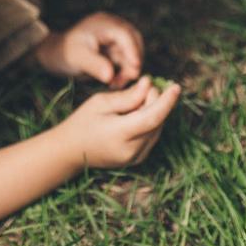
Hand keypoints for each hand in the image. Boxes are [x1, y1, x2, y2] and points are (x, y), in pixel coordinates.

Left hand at [35, 12, 143, 86]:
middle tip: (129, 78)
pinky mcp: (114, 49)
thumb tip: (110, 75)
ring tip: (117, 83)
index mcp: (104, 24)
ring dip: (129, 69)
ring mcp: (114, 38)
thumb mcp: (78, 58)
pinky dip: (123, 71)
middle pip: (134, 41)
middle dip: (134, 60)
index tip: (136, 66)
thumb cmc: (64, 53)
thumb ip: (95, 65)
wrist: (56, 55)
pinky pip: (125, 60)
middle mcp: (112, 28)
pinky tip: (114, 82)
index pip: (125, 34)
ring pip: (131, 53)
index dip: (133, 50)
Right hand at [60, 75, 179, 168]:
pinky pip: (152, 136)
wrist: (70, 151)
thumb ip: (128, 96)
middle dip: (156, 100)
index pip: (152, 117)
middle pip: (157, 121)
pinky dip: (150, 122)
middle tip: (143, 86)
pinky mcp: (137, 160)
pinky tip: (136, 114)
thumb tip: (150, 85)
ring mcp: (135, 158)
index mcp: (120, 134)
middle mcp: (131, 150)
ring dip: (153, 111)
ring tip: (135, 101)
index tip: (176, 87)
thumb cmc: (82, 122)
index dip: (167, 101)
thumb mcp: (100, 103)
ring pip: (157, 129)